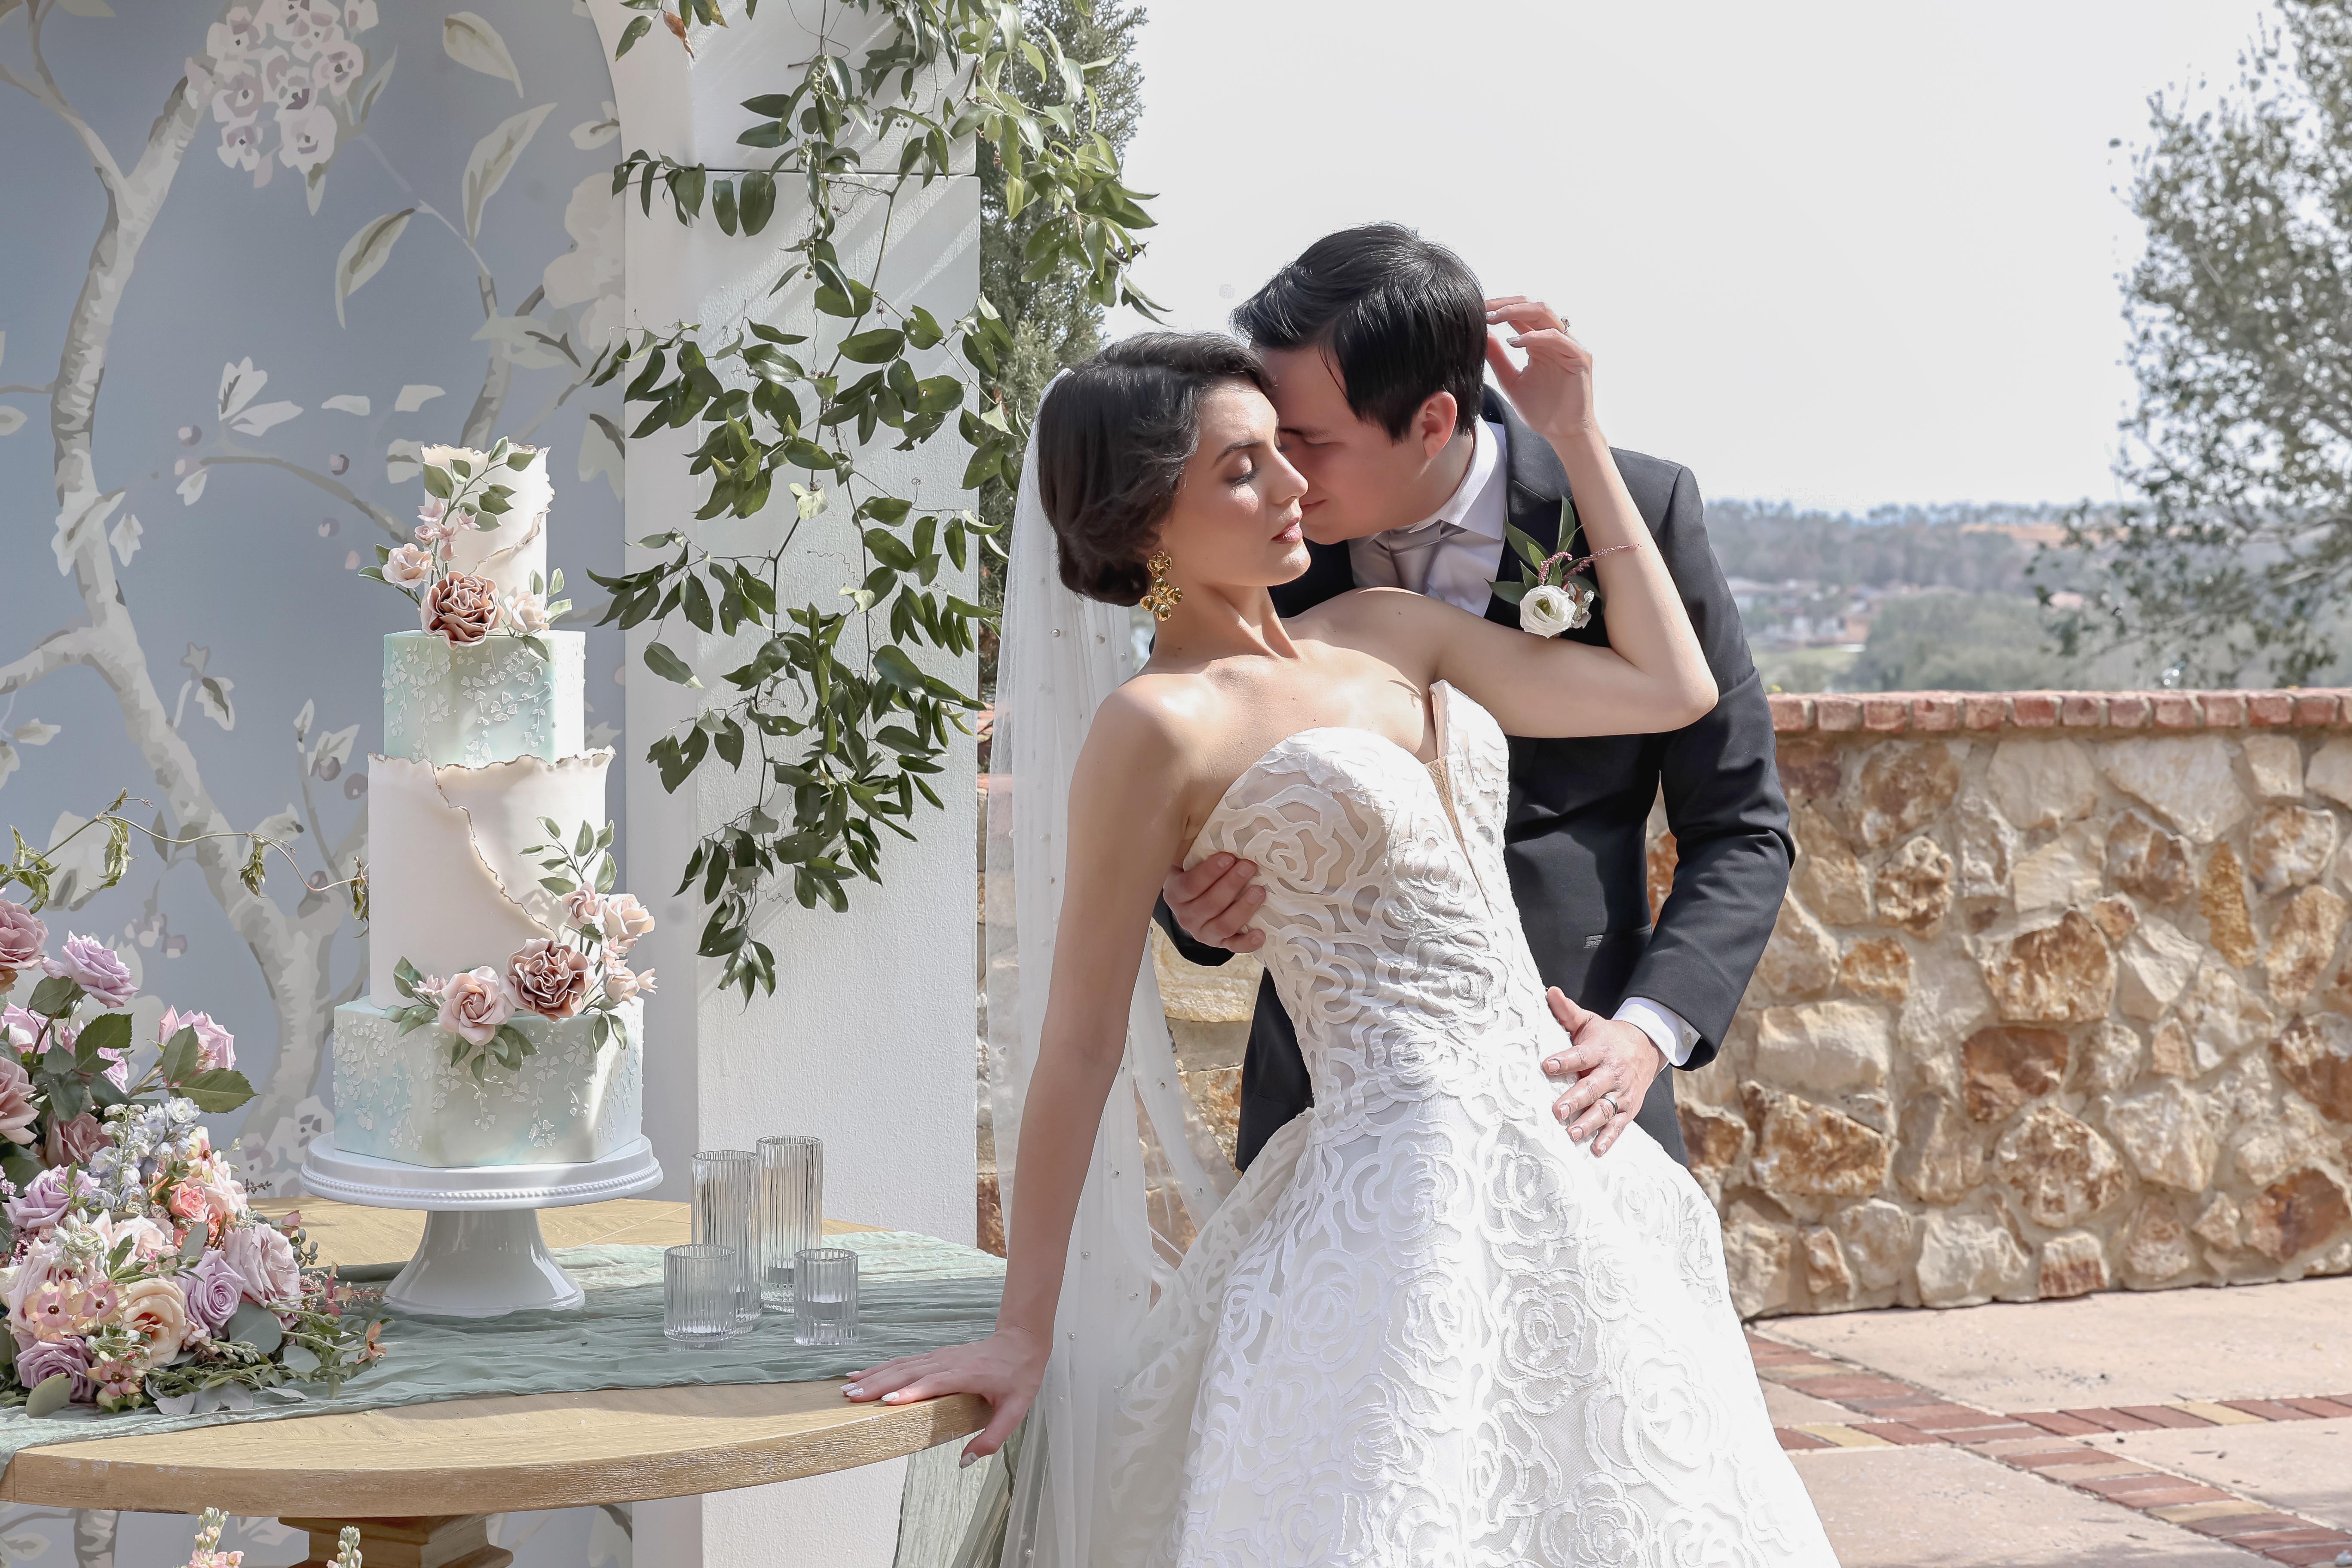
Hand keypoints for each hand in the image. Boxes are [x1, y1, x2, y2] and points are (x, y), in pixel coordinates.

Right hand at [841, 1325, 1045, 1465]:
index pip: (934, 1382)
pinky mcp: (935, 1356)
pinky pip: (905, 1362)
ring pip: (902, 1365)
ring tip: (848, 1387)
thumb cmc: (1018, 1375)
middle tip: (851, 1397)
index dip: (910, 1392)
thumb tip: (965, 1461)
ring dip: (874, 1375)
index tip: (886, 1402)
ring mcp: (940, 1357)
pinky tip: (864, 1373)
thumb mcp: (1015, 1411)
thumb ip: (992, 1438)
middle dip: (878, 1384)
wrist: (1021, 1342)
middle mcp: (948, 1362)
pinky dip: (882, 1367)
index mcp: (967, 1374)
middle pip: (908, 1372)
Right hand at [1163, 852, 1265, 953]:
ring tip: (1260, 891)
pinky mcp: (1219, 943)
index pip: (1191, 885)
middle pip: (1209, 904)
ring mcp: (1203, 932)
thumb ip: (1197, 846)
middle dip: (1232, 884)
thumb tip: (1222, 824)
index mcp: (1176, 893)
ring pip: (1223, 925)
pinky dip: (1247, 943)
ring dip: (1243, 908)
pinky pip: (1233, 946)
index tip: (1229, 856)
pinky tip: (1261, 933)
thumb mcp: (1187, 859)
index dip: (1210, 872)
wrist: (1191, 902)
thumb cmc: (1194, 872)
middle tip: (1250, 866)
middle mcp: (1186, 916)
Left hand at [1483, 297, 1598, 447]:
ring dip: (1517, 312)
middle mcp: (1555, 339)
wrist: (1561, 433)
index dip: (1499, 308)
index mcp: (1539, 342)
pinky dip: (1534, 336)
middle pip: (1532, 306)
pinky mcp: (1580, 357)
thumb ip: (1498, 358)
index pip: (1520, 314)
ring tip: (1494, 317)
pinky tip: (1514, 342)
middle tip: (1483, 308)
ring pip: (1544, 313)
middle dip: (1505, 303)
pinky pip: (1557, 338)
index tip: (1476, 310)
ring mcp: (1569, 345)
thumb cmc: (1541, 410)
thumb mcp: (1511, 381)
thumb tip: (1482, 334)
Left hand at [1540, 988, 1662, 1156]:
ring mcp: (1622, 1092)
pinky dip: (1609, 1138)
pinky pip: (1619, 1124)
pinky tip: (1596, 1150)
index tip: (1547, 1065)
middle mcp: (1612, 1072)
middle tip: (1558, 1111)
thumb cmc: (1607, 1036)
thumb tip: (1550, 991)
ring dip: (1589, 1123)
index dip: (1565, 1060)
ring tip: (1571, 1134)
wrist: (1646, 1047)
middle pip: (1593, 1087)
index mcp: (1600, 1049)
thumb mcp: (1589, 1021)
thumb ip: (1567, 1012)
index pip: (1581, 1055)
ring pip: (1605, 1109)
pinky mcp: (1629, 1107)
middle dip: (1576, 1099)